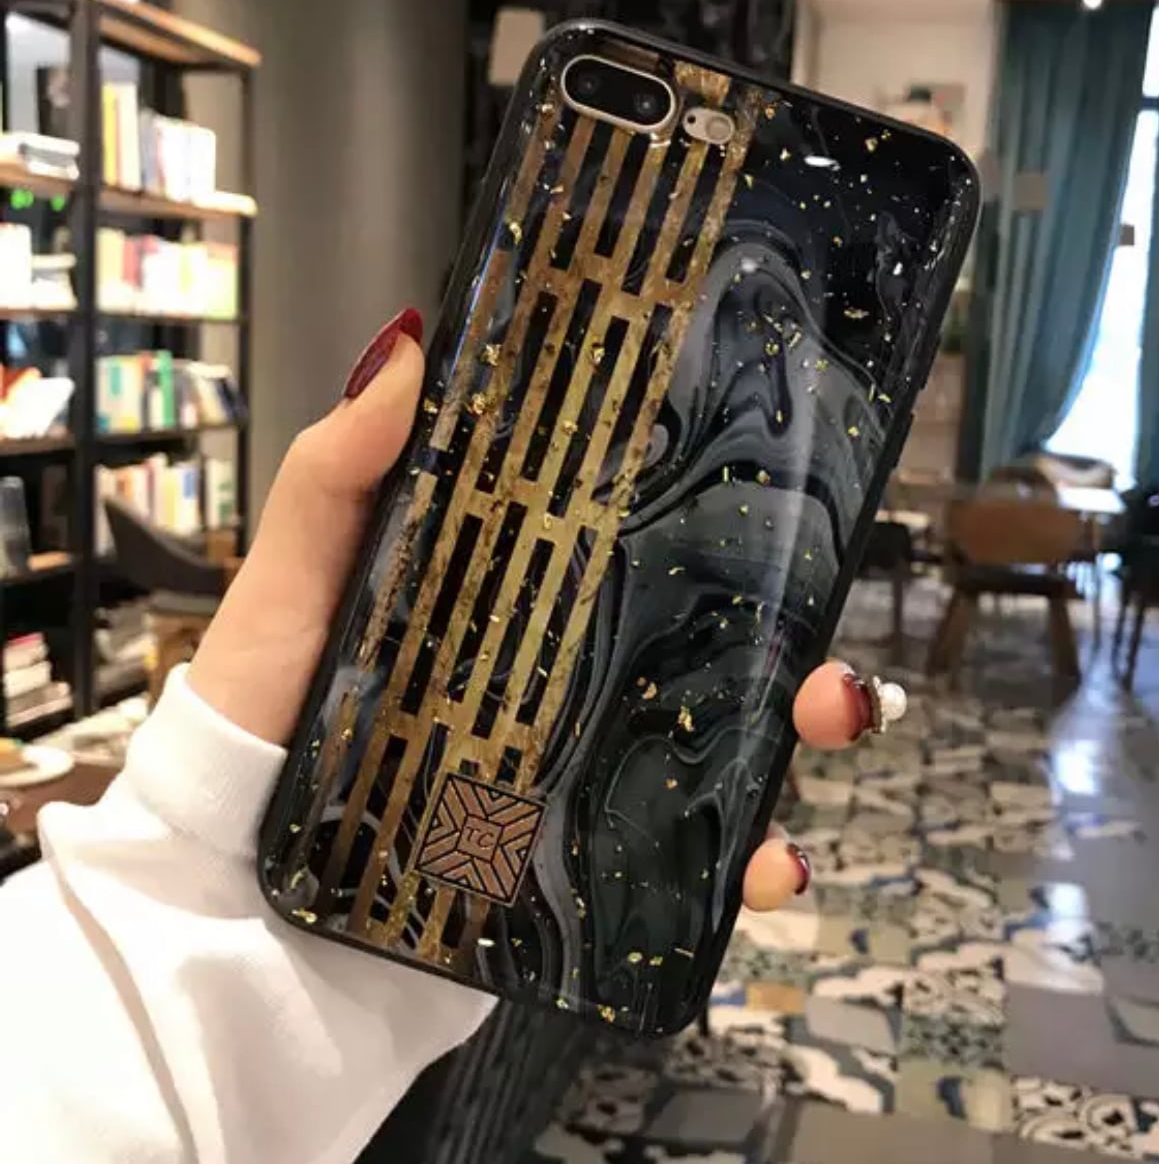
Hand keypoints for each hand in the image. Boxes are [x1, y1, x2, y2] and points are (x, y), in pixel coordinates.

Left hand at [189, 308, 894, 913]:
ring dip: (801, 737)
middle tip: (825, 641)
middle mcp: (564, 688)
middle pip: (708, 653)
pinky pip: (686, 871)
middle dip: (795, 641)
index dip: (711, 524)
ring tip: (830, 717)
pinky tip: (771, 863)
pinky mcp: (576, 872)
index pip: (632, 552)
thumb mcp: (290, 591)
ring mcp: (577, 781)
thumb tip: (407, 346)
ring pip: (724, 752)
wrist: (229, 912)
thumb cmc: (253, 732)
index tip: (775, 485)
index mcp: (515, 611)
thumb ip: (337, 479)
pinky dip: (750, 867)